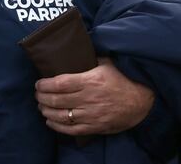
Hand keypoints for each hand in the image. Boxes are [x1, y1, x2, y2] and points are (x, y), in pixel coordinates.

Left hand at [35, 57, 153, 135]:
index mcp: (90, 81)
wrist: (143, 100)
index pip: (59, 84)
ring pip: (61, 116)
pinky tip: (50, 122)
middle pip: (56, 100)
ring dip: (46, 112)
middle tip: (37, 95)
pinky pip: (72, 130)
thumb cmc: (124, 78)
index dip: (44, 85)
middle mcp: (88, 99)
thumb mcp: (107, 62)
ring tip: (41, 107)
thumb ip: (89, 58)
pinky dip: (57, 127)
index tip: (38, 83)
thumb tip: (74, 50)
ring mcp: (91, 115)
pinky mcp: (95, 127)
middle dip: (42, 98)